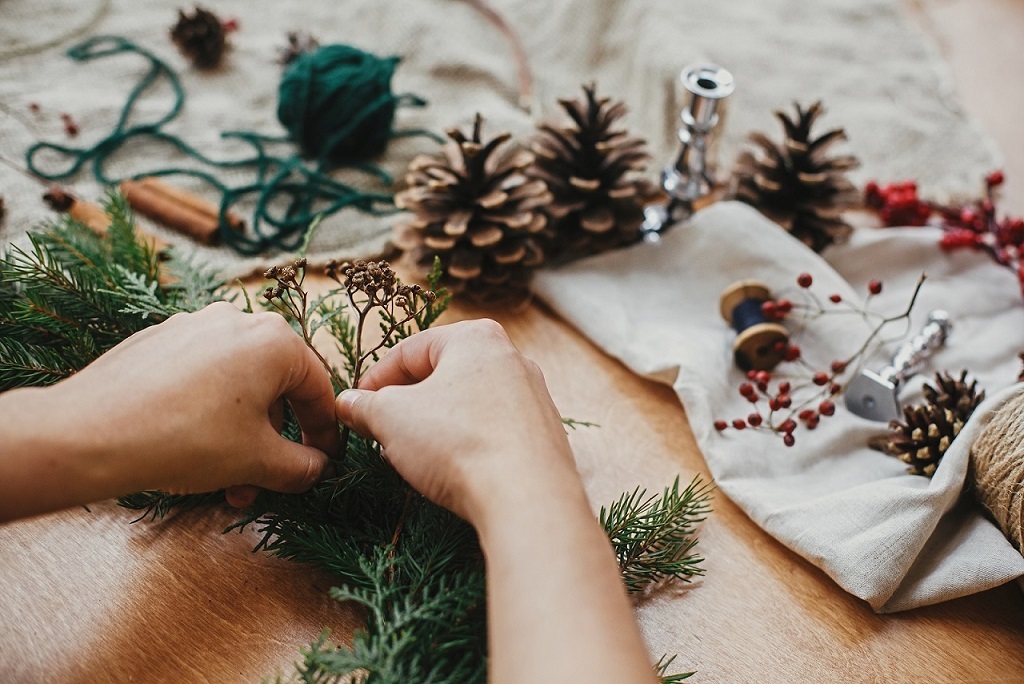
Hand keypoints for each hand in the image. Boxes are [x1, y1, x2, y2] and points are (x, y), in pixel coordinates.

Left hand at [0, 301, 337, 519]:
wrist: (89, 434)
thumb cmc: (185, 440)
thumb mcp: (258, 461)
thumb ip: (302, 466)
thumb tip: (317, 468)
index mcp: (274, 340)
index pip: (318, 389)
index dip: (326, 432)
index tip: (324, 461)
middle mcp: (237, 320)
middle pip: (275, 387)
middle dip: (274, 440)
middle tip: (267, 480)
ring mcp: (193, 326)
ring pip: (236, 385)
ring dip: (241, 434)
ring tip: (226, 480)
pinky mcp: (158, 340)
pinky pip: (201, 377)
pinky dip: (209, 413)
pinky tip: (192, 450)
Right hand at [338, 319, 656, 682]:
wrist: (526, 497)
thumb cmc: (457, 443)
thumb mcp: (391, 418)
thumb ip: (364, 405)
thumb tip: (347, 403)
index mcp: (476, 338)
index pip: (409, 350)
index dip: (374, 379)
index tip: (355, 406)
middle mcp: (512, 358)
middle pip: (442, 375)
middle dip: (405, 404)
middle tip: (379, 432)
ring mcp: (534, 397)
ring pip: (468, 404)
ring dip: (433, 425)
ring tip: (408, 455)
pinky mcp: (544, 435)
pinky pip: (493, 430)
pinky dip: (465, 443)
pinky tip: (448, 470)